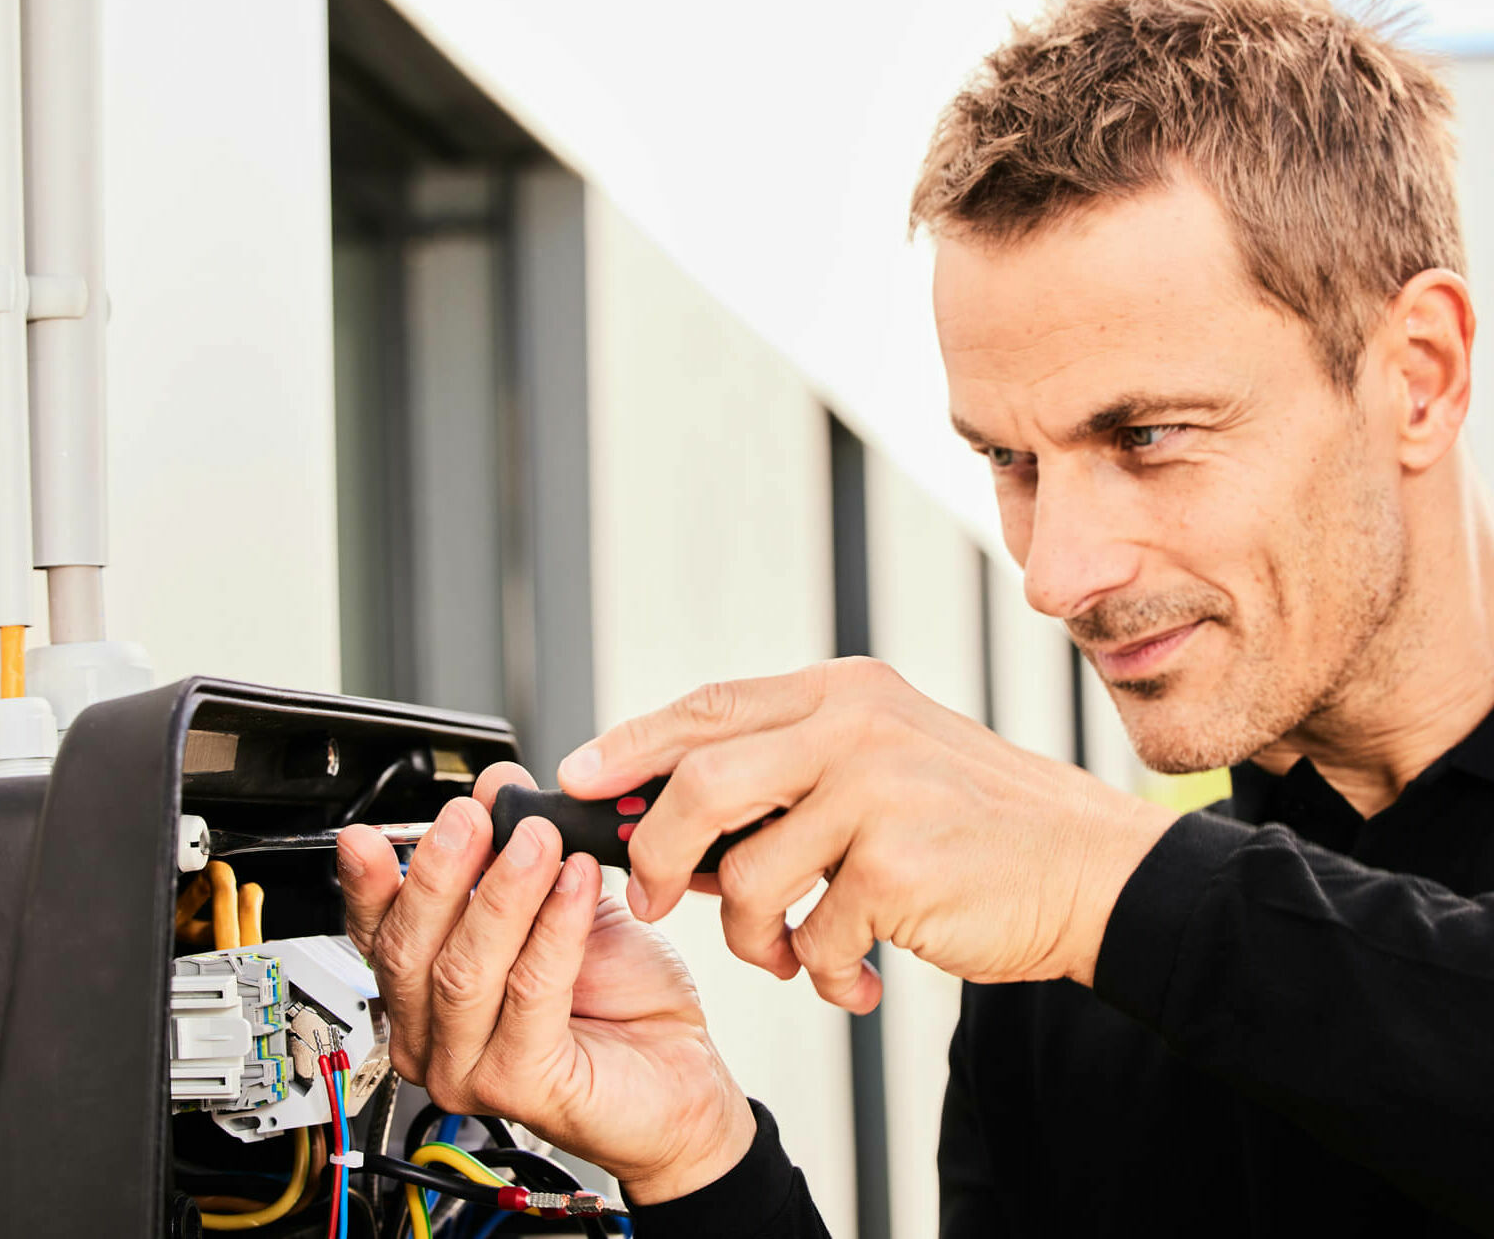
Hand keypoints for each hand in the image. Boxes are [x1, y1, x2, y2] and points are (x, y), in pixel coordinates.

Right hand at [335, 762, 755, 1203]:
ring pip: (464, 971)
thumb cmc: (622, 996)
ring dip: (502, 894)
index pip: (378, 933)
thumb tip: (498, 787)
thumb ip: (521, 850)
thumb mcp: (563, 900)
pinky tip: (578, 884)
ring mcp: (470, 1069)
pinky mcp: (521, 1086)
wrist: (681, 1072)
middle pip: (410, 950)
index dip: (370, 882)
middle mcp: (433, 1037)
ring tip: (539, 840)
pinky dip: (554, 930)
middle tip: (474, 816)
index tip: (373, 834)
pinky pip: (530, 993)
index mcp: (427, 991)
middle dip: (440, 873)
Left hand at [556, 658, 1176, 1008]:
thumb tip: (675, 832)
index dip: (633, 742)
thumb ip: (787, 780)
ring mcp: (877, 790)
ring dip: (756, 937)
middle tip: (656, 897)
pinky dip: (818, 970)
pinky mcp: (898, 864)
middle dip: (658, 851)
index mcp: (844, 693)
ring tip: (791, 955)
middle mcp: (855, 726)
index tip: (580, 775)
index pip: (711, 706)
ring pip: (748, 874)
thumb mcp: (880, 766)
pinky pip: (811, 933)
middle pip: (702, 782)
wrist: (1088, 868)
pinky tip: (852, 976)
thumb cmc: (973, 825)